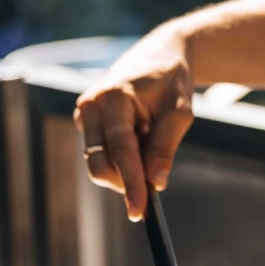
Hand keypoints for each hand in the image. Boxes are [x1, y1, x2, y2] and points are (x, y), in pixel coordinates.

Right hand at [74, 23, 195, 220]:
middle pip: (99, 163)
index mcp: (113, 97)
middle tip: (154, 183)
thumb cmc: (172, 81)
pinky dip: (122, 156)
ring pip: (98, 162)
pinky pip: (102, 153)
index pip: (120, 150)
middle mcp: (90, 106)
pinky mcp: (86, 122)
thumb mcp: (179, 112)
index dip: (131, 183)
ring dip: (127, 165)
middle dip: (126, 180)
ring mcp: (84, 114)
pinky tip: (140, 134)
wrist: (160, 55)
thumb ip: (165, 147)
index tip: (140, 210)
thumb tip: (155, 184)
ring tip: (151, 137)